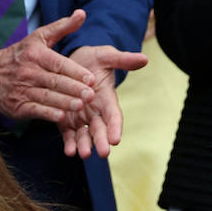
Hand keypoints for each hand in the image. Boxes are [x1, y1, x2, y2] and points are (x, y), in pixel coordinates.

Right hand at [0, 10, 97, 123]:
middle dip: (74, 89)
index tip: (91, 78)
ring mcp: (22, 90)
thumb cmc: (21, 54)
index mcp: (36, 55)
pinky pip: (34, 110)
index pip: (58, 64)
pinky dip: (47, 114)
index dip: (75, 72)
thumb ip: (62, 27)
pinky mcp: (17, 106)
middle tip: (90, 95)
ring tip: (80, 106)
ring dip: (64, 102)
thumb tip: (82, 13)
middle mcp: (28, 72)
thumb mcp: (39, 37)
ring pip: (46, 97)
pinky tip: (61, 117)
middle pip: (54, 81)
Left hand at [56, 43, 148, 158]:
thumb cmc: (93, 58)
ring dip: (84, 145)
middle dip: (101, 141)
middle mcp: (96, 111)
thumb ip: (123, 60)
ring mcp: (81, 117)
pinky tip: (69, 151)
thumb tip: (144, 59)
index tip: (116, 139)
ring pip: (84, 135)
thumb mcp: (107, 56)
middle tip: (103, 153)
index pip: (114, 115)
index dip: (115, 127)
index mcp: (107, 98)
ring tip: (83, 154)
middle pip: (100, 129)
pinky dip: (69, 143)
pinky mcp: (66, 119)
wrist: (73, 61)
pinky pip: (68, 134)